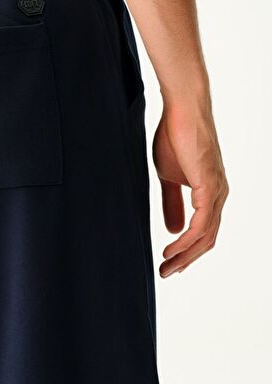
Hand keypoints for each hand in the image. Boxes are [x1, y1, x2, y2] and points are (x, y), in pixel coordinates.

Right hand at [152, 95, 228, 276]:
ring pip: (206, 236)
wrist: (181, 110)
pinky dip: (186, 240)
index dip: (187, 251)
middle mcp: (219, 195)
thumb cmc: (175, 137)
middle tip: (165, 273)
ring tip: (165, 266)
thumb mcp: (168, 177)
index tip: (168, 263)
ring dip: (185, 255)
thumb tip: (172, 229)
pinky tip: (171, 248)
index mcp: (210, 193)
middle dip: (186, 260)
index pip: (204, 232)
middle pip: (208, 240)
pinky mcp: (209, 186)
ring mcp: (216, 191)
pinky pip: (201, 224)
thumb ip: (172, 203)